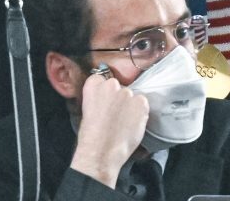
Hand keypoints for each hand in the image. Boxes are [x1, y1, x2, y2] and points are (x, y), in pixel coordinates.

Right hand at [69, 66, 148, 186]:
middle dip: (118, 97)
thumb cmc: (90, 137)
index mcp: (93, 86)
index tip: (104, 100)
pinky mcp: (141, 102)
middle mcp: (111, 85)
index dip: (103, 90)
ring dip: (129, 105)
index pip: (101, 78)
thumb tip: (106, 99)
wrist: (101, 152)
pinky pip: (142, 103)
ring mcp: (128, 93)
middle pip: (118, 86)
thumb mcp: (86, 112)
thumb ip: (97, 100)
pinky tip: (131, 124)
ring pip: (131, 95)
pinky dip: (139, 112)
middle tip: (115, 114)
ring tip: (123, 122)